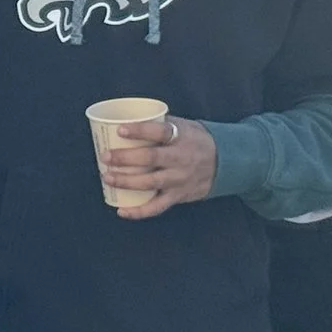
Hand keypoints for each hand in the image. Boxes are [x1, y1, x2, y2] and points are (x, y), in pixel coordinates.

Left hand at [102, 116, 216, 219]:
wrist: (225, 163)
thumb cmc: (196, 141)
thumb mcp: (186, 126)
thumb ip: (162, 124)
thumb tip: (129, 119)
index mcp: (182, 137)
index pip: (160, 132)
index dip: (140, 131)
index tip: (120, 130)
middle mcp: (181, 159)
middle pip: (151, 159)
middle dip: (125, 159)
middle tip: (106, 156)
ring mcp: (179, 179)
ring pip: (150, 183)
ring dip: (126, 182)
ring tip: (107, 177)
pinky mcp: (178, 196)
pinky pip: (157, 207)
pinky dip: (138, 212)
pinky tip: (121, 211)